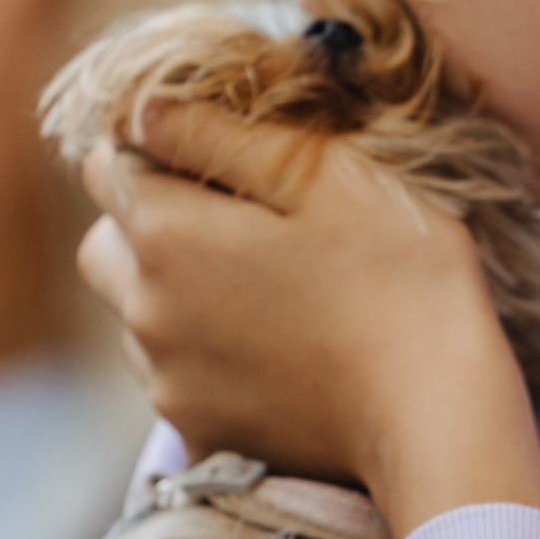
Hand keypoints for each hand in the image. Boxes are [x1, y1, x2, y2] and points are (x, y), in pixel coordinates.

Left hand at [77, 99, 539, 536]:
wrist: (436, 413)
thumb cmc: (398, 277)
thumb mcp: (323, 172)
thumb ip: (215, 132)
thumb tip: (138, 108)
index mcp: (167, 232)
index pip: (107, 165)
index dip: (158, 149)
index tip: (221, 159)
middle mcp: (144, 310)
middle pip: (104, 243)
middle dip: (145, 220)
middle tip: (231, 219)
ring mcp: (165, 379)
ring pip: (131, 312)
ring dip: (169, 289)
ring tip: (258, 287)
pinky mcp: (196, 430)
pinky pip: (168, 374)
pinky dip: (197, 352)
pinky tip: (268, 347)